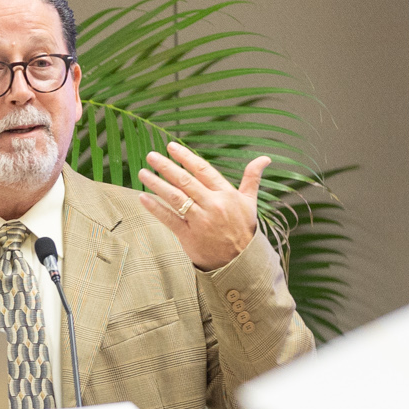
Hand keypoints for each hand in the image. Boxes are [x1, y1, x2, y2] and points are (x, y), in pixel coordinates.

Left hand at [139, 143, 269, 270]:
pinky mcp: (189, 236)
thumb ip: (252, 178)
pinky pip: (169, 219)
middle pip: (185, 181)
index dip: (186, 157)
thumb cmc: (243, 229)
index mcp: (226, 194)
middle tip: (151, 155)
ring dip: (157, 184)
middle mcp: (213, 205)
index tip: (171, 146)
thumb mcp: (250, 202)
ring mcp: (200, 220)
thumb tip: (264, 159)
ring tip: (143, 173)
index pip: (203, 170)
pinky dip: (155, 208)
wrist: (240, 262)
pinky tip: (143, 198)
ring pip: (175, 198)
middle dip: (166, 167)